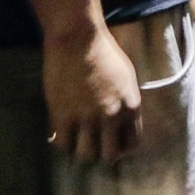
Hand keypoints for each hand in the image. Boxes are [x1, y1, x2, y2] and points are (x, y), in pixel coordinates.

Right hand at [42, 22, 143, 164]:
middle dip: (102, 154)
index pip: (133, 143)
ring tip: (76, 142)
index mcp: (131, 106)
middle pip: (109, 156)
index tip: (112, 143)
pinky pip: (63, 145)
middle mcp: (111, 117)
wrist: (78, 37)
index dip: (122, 147)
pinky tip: (60, 134)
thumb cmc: (103, 51)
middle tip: (92, 146)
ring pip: (86, 156)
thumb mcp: (126, 77)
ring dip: (81, 152)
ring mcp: (86, 119)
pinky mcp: (63, 117)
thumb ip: (125, 103)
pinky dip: (62, 143)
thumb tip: (120, 123)